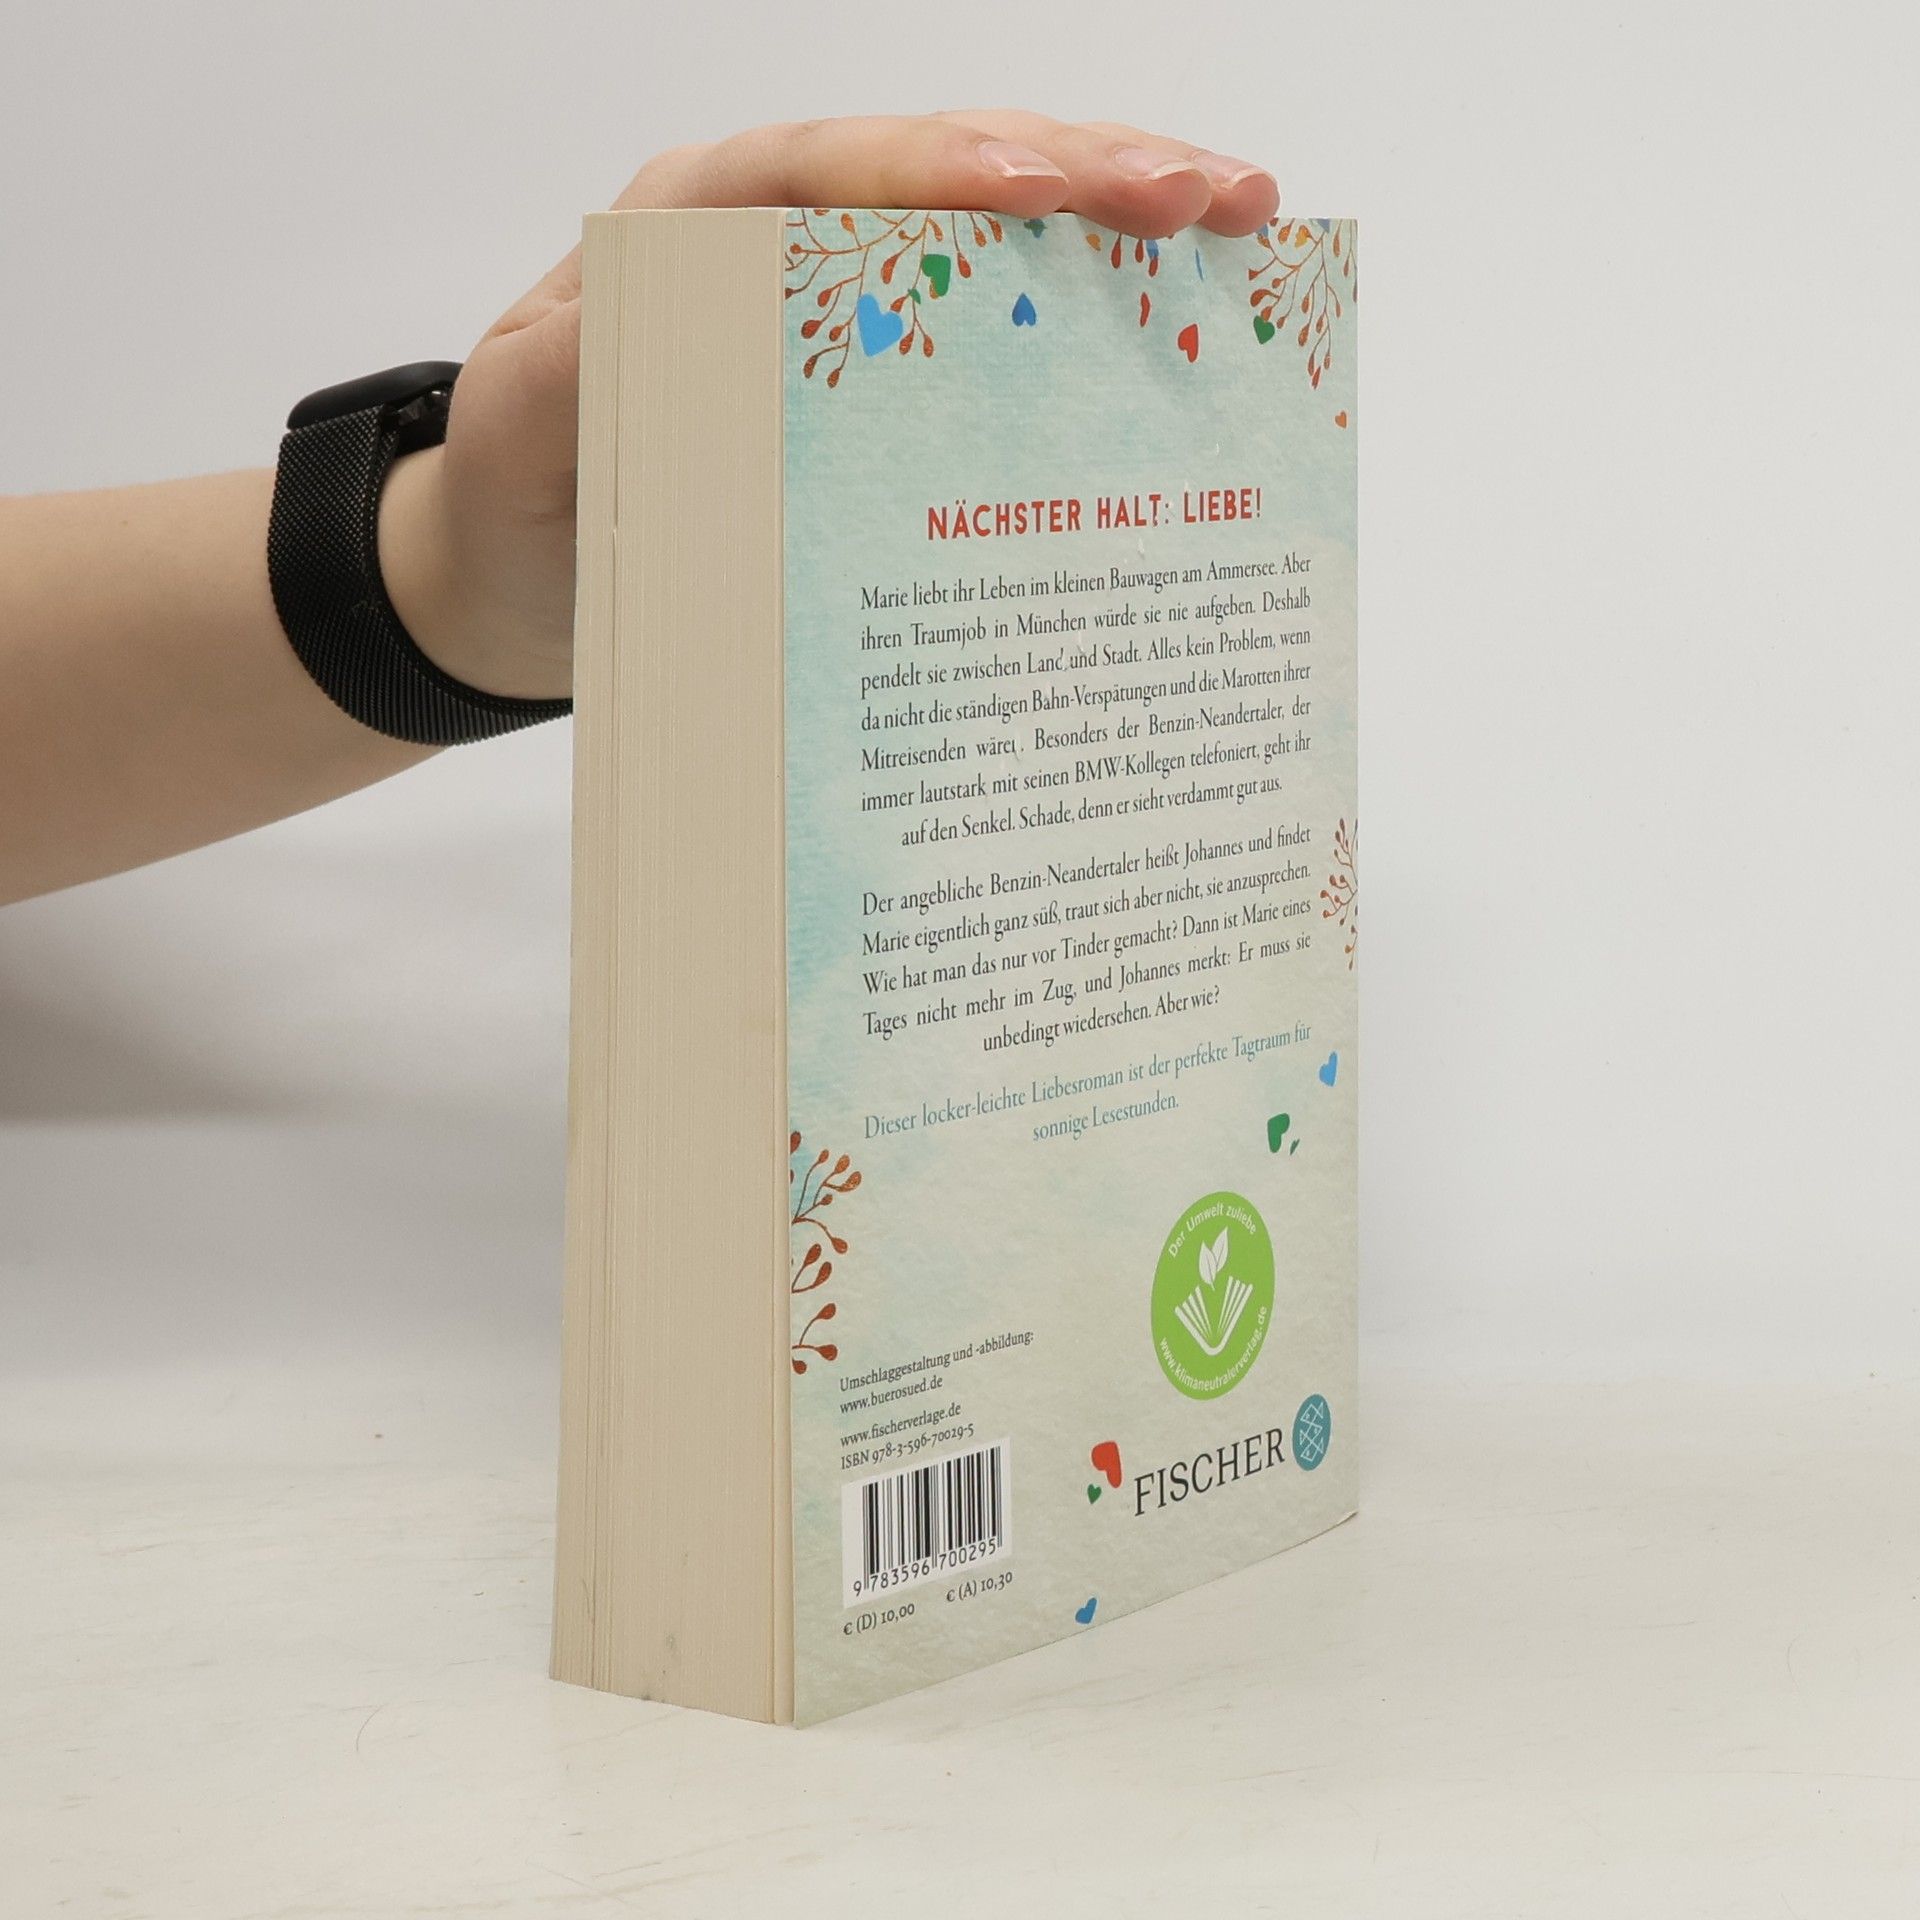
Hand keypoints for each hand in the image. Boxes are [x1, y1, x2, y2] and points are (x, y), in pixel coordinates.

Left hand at [379, 112, 1279, 702]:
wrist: (525, 574)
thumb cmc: (525, 494)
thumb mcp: (520, 438)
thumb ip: (572, 379)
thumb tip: (659, 328)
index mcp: (698, 228)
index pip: (836, 167)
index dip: (946, 167)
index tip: (1043, 190)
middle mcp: (789, 243)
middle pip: (952, 169)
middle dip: (1087, 170)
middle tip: (1208, 196)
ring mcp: (850, 305)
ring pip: (999, 234)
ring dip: (1120, 221)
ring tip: (1237, 218)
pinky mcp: (888, 379)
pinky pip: (1000, 327)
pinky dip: (1090, 313)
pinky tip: (1178, 311)